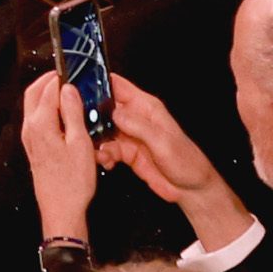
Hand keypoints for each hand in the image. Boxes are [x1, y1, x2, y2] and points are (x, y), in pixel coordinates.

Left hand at [17, 70, 99, 241]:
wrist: (61, 210)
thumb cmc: (73, 181)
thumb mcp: (81, 143)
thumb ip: (73, 112)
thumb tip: (68, 89)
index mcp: (41, 124)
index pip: (48, 89)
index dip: (61, 77)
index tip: (74, 72)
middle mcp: (30, 129)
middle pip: (34, 93)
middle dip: (48, 81)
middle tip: (66, 76)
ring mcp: (29, 139)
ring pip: (33, 106)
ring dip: (46, 95)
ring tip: (67, 93)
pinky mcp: (33, 148)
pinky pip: (36, 120)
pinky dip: (46, 110)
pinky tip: (63, 115)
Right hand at [95, 75, 242, 239]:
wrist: (191, 189)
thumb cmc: (186, 161)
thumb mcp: (163, 141)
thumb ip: (138, 126)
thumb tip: (115, 112)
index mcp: (146, 107)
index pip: (119, 86)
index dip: (99, 82)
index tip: (80, 87)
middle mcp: (136, 119)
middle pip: (105, 109)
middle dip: (91, 116)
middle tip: (82, 126)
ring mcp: (130, 136)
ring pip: (103, 132)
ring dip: (97, 141)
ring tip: (98, 152)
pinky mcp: (127, 153)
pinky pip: (108, 150)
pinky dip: (103, 156)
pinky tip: (106, 161)